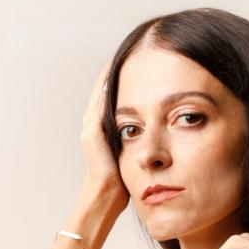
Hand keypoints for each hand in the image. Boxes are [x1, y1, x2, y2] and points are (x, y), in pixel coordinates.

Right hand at [80, 60, 128, 216]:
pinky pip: (100, 102)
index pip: (112, 96)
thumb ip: (138, 141)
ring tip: (127, 52)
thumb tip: (157, 132)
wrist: (106, 200)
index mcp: (103, 129)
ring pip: (101, 91)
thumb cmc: (122, 185)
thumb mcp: (132, 156)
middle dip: (119, 69)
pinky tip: (117, 71)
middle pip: (105, 88)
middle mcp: (93, 124)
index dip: (126, 79)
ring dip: (113, 72)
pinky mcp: (92, 132)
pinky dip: (108, 84)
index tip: (141, 62)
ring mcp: (90, 127)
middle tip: (134, 48)